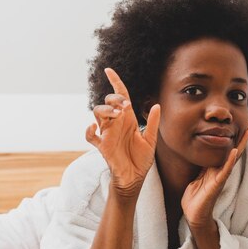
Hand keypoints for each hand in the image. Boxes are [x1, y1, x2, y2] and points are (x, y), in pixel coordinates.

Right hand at [85, 68, 160, 196]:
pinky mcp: (102, 145)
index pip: (120, 96)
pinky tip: (96, 129)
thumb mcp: (151, 140)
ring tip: (116, 114)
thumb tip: (157, 105)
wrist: (134, 177)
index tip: (109, 70)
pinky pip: (90, 135)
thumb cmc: (141, 159)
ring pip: (97, 113)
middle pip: (108, 101)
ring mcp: (107, 133)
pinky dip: (90, 130)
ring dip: (105, 110)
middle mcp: (116, 123)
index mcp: (128, 119)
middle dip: (114, 99)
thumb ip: (153, 123)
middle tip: (124, 107)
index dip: (115, 82)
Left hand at [181, 124, 247, 228]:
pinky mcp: (217, 184)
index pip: (226, 152)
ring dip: (240, 145)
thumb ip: (202, 169)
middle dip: (242, 139)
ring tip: (247, 132)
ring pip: (233, 158)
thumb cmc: (195, 198)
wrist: (194, 215)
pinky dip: (230, 160)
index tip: (240, 128)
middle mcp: (220, 172)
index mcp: (214, 169)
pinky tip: (235, 151)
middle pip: (234, 152)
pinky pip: (225, 170)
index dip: (233, 140)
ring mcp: (220, 177)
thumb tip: (202, 157)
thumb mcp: (197, 178)